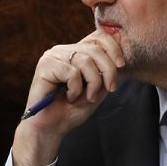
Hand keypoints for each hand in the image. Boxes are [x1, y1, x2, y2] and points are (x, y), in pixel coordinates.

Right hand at [12, 30, 124, 165]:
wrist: (51, 128)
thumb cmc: (72, 110)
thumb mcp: (97, 89)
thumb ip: (106, 73)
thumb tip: (120, 59)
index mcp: (75, 52)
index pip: (98, 37)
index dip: (114, 48)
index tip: (121, 66)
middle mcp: (62, 50)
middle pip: (95, 48)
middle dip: (108, 70)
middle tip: (110, 89)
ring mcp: (52, 56)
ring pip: (85, 61)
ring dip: (92, 83)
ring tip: (85, 97)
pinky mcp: (45, 65)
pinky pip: (72, 73)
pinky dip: (75, 90)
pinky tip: (68, 97)